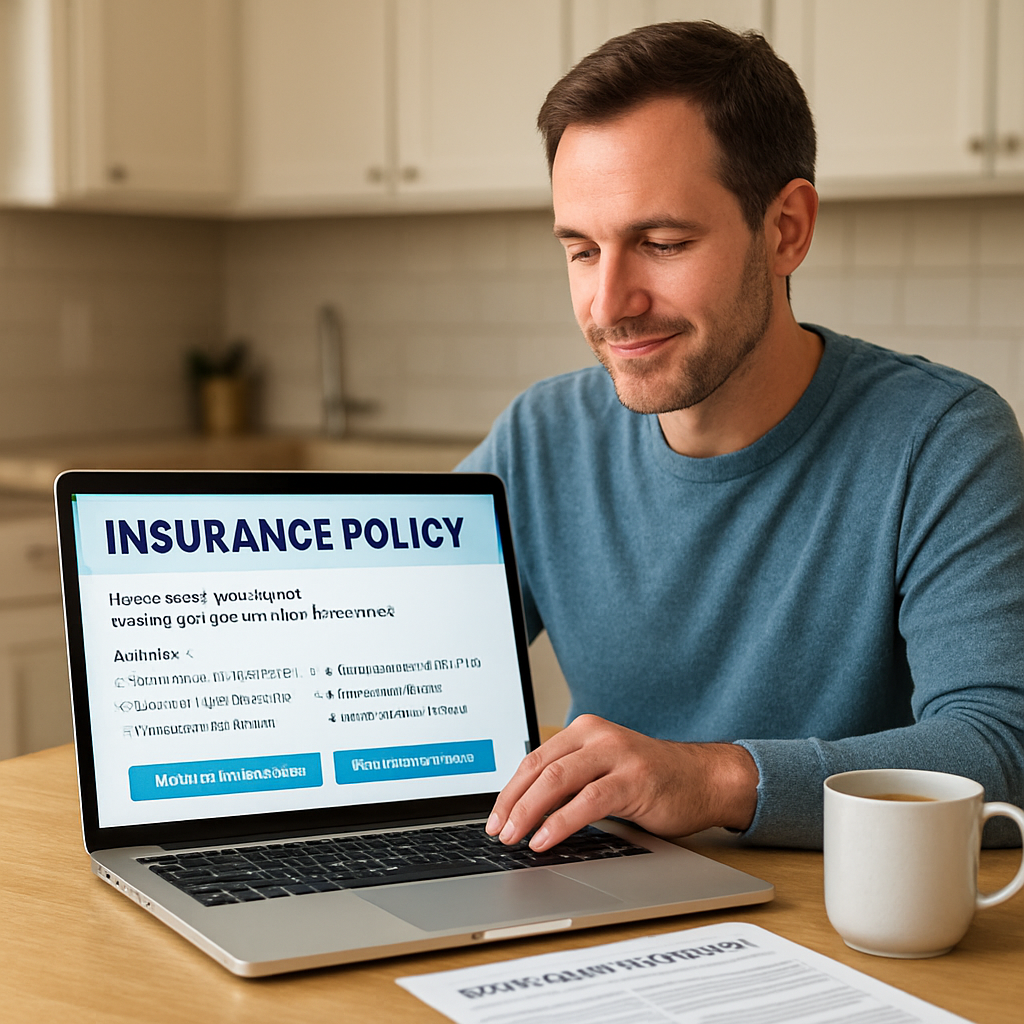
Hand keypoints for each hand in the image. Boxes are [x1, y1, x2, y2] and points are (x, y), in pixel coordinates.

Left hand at [486, 714, 758, 849]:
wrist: (704, 778)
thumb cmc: (652, 778)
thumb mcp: (604, 770)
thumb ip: (571, 780)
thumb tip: (525, 811)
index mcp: (584, 729)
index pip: (534, 759)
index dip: (509, 790)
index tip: (495, 818)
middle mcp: (598, 735)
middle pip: (540, 769)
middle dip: (512, 803)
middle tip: (498, 831)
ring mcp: (617, 755)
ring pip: (557, 781)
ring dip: (529, 813)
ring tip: (514, 837)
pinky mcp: (633, 780)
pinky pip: (587, 801)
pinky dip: (560, 823)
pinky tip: (545, 840)